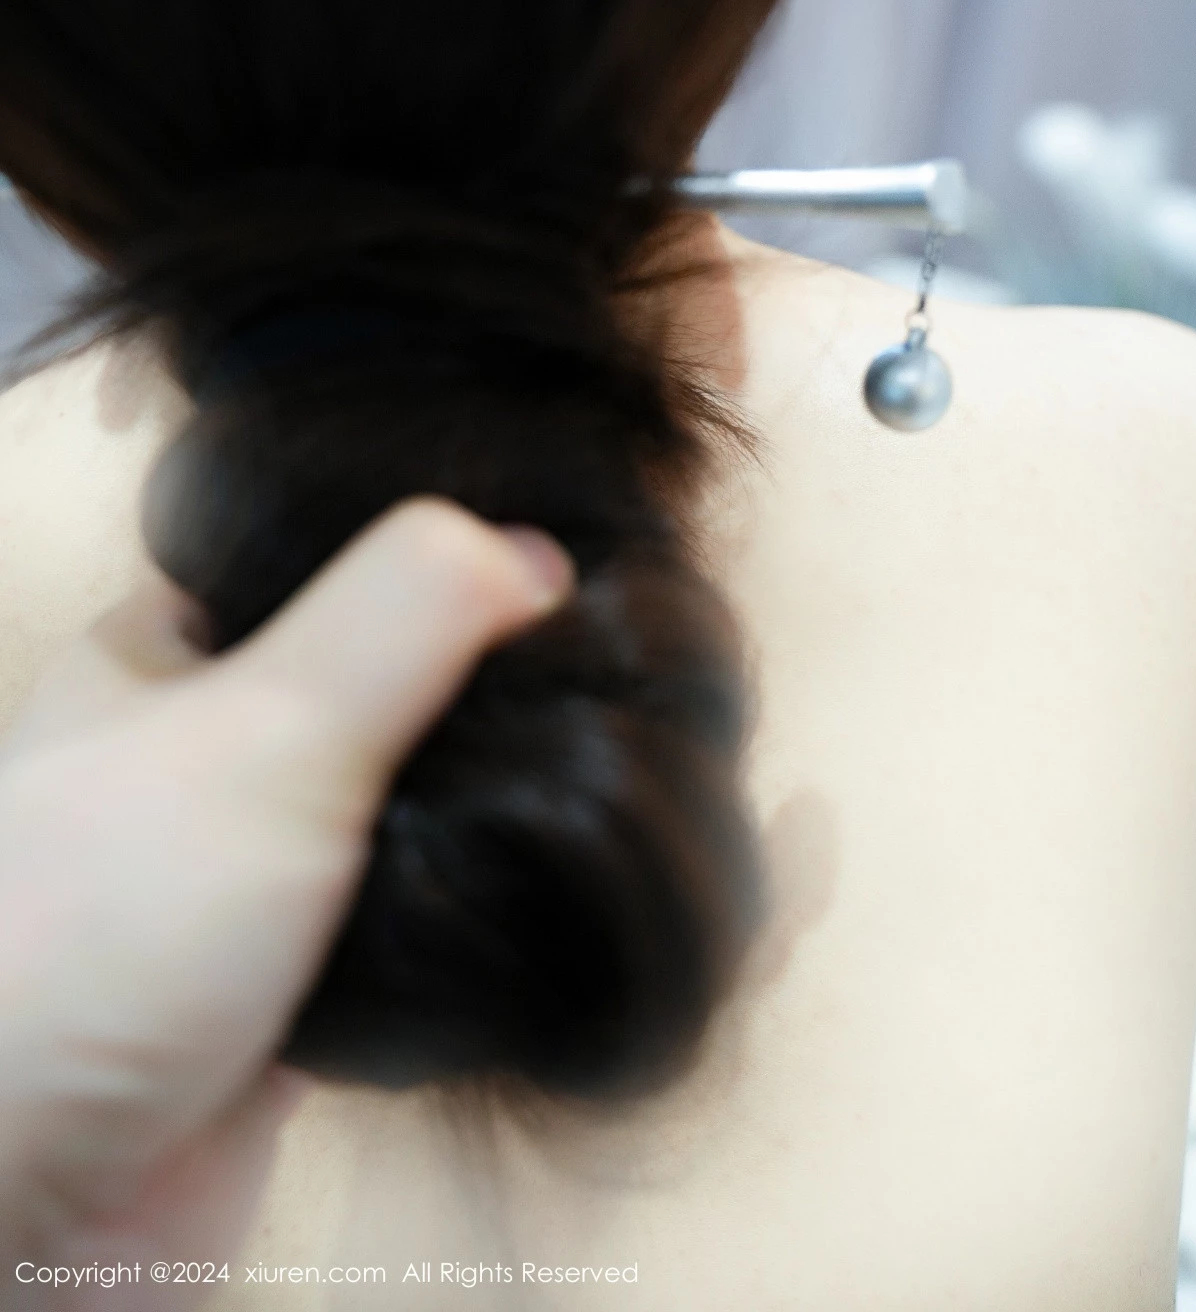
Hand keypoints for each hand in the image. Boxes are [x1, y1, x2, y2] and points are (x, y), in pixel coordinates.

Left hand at [0, 497, 572, 1307]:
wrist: (44, 1202)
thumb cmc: (110, 936)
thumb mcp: (270, 724)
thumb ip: (404, 610)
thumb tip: (533, 551)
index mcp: (158, 658)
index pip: (317, 564)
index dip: (432, 555)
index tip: (548, 566)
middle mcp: (194, 759)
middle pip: (369, 691)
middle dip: (469, 698)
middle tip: (584, 681)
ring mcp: (240, 880)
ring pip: (389, 817)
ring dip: (468, 820)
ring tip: (577, 780)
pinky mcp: (282, 993)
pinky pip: (398, 929)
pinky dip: (457, 922)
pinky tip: (526, 898)